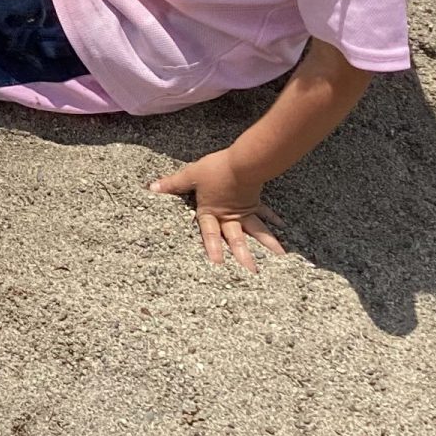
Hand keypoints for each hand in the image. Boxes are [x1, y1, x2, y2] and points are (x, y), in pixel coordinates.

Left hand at [150, 152, 286, 270]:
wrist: (241, 162)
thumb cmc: (215, 169)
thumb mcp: (191, 175)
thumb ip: (173, 184)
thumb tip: (153, 188)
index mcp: (212, 211)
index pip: (209, 232)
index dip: (212, 247)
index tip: (217, 264)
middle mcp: (229, 214)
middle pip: (236, 238)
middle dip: (243, 255)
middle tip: (253, 272)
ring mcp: (244, 209)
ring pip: (256, 230)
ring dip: (267, 243)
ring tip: (280, 258)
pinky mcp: (254, 200)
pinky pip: (264, 213)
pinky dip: (273, 219)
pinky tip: (283, 227)